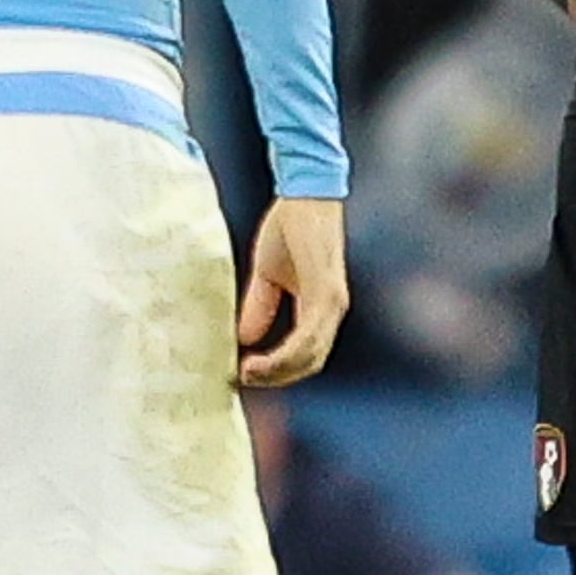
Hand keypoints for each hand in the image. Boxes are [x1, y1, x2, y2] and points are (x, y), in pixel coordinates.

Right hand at [236, 196, 349, 389]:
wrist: (304, 194)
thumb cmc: (290, 228)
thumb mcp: (268, 275)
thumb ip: (260, 307)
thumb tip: (244, 339)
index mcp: (321, 308)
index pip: (306, 354)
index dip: (278, 370)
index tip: (244, 374)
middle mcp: (332, 311)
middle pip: (310, 363)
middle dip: (276, 378)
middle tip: (243, 380)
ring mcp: (331, 304)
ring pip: (309, 355)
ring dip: (277, 371)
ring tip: (246, 374)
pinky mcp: (325, 292)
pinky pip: (307, 337)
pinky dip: (283, 354)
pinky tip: (257, 359)